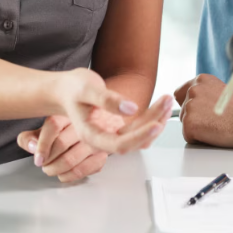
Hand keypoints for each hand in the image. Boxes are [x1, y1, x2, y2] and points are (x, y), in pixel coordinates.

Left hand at [16, 114, 114, 182]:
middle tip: (43, 164)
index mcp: (68, 111)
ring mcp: (95, 139)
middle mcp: (84, 123)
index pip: (53, 126)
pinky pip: (84, 169)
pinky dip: (70, 175)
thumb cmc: (65, 130)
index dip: (42, 145)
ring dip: (56, 169)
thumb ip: (30, 137)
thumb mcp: (44, 129)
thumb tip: (32, 147)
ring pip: (71, 159)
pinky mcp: (103, 153)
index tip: (38, 159)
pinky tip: (63, 174)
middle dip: (48, 159)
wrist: (97, 124)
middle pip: (61, 144)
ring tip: (50, 169)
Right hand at [51, 69, 170, 154]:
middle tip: (167, 101)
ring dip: (156, 120)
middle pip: (134, 140)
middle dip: (154, 122)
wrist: (65, 90)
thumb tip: (131, 108)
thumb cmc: (72, 89)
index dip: (139, 136)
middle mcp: (103, 139)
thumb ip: (107, 100)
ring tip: (167, 100)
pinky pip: (139, 129)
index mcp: (90, 134)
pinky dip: (152, 118)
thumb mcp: (86, 89)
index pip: (119, 143)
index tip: (156, 123)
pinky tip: (161, 106)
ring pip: (140, 135)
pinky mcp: (119, 128)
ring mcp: (112, 134)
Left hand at [175, 74, 232, 148]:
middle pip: (182, 110)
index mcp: (200, 80)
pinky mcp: (190, 124)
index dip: (191, 106)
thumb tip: (194, 105)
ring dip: (198, 129)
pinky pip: (189, 137)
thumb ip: (205, 95)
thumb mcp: (221, 93)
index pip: (180, 94)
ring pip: (186, 124)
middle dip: (195, 118)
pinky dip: (200, 140)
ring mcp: (190, 106)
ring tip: (218, 126)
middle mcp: (193, 90)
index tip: (203, 111)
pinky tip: (215, 134)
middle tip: (216, 121)